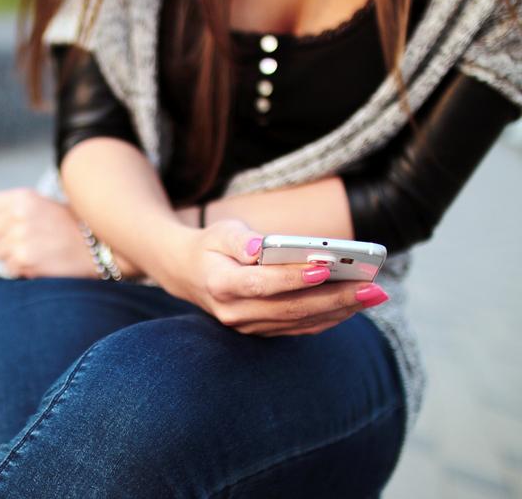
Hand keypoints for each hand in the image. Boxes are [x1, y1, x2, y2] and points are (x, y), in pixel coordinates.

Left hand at [0, 188, 95, 278]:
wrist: (101, 247)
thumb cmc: (73, 227)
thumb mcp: (45, 206)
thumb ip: (16, 211)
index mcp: (22, 197)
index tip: (1, 228)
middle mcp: (18, 214)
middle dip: (1, 240)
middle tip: (23, 243)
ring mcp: (20, 237)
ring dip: (12, 257)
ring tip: (37, 253)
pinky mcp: (25, 259)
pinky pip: (10, 269)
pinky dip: (22, 270)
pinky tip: (41, 264)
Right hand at [161, 219, 389, 336]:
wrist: (189, 275)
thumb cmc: (212, 246)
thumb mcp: (220, 232)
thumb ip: (240, 238)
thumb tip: (262, 245)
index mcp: (221, 284)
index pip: (262, 283)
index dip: (294, 277)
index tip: (327, 266)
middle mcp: (234, 312)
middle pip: (290, 308)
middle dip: (335, 297)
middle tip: (372, 285)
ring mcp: (248, 327)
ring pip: (300, 321)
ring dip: (340, 310)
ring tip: (374, 293)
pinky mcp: (262, 331)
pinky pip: (300, 327)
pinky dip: (329, 317)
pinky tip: (355, 304)